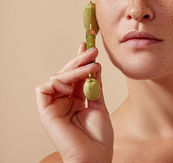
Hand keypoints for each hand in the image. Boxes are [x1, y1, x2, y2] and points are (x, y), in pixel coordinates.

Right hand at [36, 42, 113, 162]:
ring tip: (91, 66)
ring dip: (74, 70)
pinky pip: (45, 89)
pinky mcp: (46, 111)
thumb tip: (95, 65)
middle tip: (93, 51)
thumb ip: (95, 86)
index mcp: (76, 100)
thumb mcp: (99, 104)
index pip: (77, 76)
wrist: (95, 156)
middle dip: (79, 60)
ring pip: (57, 78)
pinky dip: (59, 82)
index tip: (89, 47)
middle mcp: (64, 102)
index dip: (81, 61)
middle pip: (67, 75)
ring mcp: (54, 106)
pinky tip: (74, 84)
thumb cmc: (99, 137)